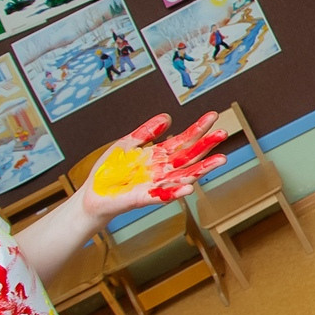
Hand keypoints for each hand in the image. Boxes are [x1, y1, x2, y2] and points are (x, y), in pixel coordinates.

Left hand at [82, 113, 224, 217]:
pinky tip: (189, 188)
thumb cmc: (109, 173)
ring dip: (203, 169)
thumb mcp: (127, 144)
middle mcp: (162, 170)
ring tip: (220, 160)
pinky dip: (176, 192)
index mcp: (159, 156)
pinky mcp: (143, 198)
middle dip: (207, 145)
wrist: (92, 195)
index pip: (184, 140)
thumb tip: (167, 117)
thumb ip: (146, 132)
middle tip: (223, 133)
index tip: (213, 116)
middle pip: (190, 157)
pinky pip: (162, 195)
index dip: (198, 128)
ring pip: (184, 176)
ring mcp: (156, 185)